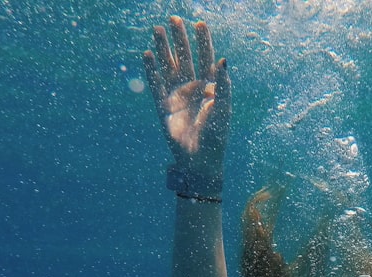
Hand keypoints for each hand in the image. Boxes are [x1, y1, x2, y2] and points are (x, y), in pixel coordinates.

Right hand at [143, 16, 230, 174]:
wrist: (200, 161)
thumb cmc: (216, 137)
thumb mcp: (223, 109)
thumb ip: (223, 85)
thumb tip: (224, 59)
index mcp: (210, 88)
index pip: (206, 59)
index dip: (203, 42)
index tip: (199, 23)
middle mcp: (193, 89)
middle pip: (185, 57)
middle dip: (180, 39)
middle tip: (174, 19)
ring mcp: (177, 96)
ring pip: (169, 67)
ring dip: (163, 49)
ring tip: (157, 29)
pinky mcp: (164, 107)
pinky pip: (156, 84)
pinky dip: (151, 70)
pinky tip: (147, 54)